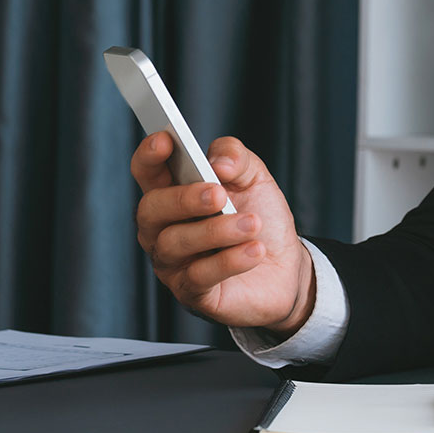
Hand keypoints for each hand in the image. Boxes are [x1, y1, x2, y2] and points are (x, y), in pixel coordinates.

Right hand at [131, 133, 314, 335]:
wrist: (286, 267)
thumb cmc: (261, 218)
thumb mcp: (254, 179)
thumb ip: (236, 158)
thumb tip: (216, 162)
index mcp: (173, 194)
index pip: (147, 172)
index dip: (149, 156)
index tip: (165, 140)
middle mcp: (163, 229)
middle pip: (151, 209)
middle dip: (183, 199)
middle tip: (217, 194)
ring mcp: (173, 263)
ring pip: (174, 243)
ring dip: (216, 230)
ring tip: (252, 224)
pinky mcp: (191, 293)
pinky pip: (198, 276)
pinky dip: (229, 260)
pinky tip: (254, 250)